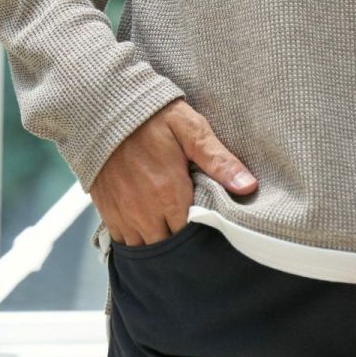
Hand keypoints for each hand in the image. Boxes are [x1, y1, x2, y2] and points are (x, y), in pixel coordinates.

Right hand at [89, 97, 257, 243]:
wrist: (107, 108)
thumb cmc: (154, 117)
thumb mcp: (191, 130)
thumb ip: (219, 161)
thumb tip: (248, 186)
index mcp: (169, 195)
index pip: (190, 235)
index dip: (199, 232)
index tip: (206, 221)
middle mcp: (145, 211)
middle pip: (168, 246)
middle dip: (179, 241)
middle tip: (189, 224)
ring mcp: (123, 214)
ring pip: (144, 248)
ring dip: (157, 240)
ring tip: (168, 226)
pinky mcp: (107, 211)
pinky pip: (122, 241)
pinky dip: (135, 238)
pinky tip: (145, 225)